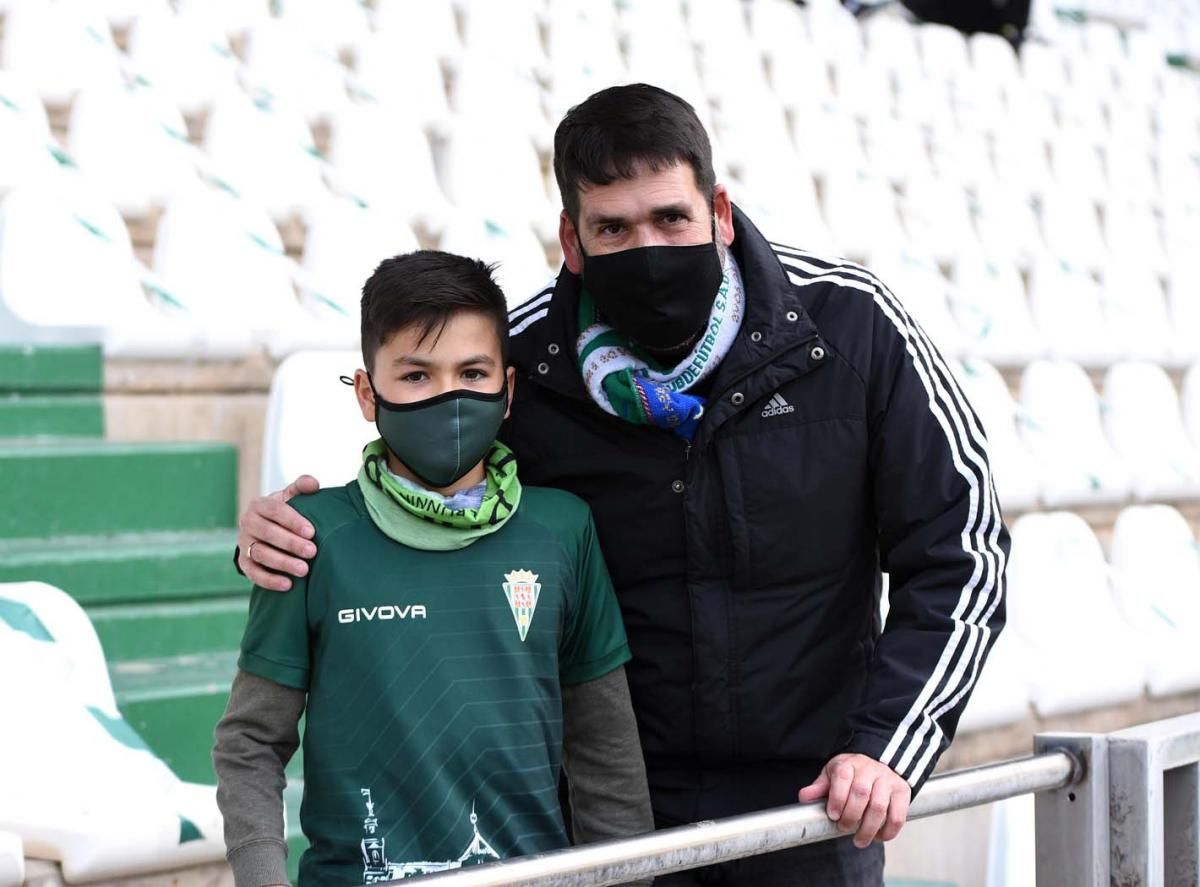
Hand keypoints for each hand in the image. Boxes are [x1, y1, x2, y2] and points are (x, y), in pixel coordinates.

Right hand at [237, 475, 320, 590]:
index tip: (311, 532)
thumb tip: (313, 484)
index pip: (275, 511)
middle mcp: (247, 523)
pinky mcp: (243, 562)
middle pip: (268, 533)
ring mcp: (244, 543)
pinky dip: (270, 580)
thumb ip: (302, 487)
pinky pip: (254, 573)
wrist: (266, 528)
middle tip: (312, 552)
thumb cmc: (285, 512)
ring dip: (282, 563)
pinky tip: (287, 585)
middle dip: (291, 543)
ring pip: (261, 554)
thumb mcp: (291, 497)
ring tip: (304, 570)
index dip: (293, 521)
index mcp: (260, 505)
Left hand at [798, 753, 910, 848]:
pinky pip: (898, 815)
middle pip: (861, 794)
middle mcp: (870, 770)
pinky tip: (878, 837)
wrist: (878, 763)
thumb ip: (819, 787)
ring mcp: (888, 780)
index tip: (833, 815)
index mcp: (849, 764)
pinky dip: (888, 831)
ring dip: (868, 828)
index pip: (843, 778)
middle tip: (844, 829)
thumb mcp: (832, 775)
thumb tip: (804, 797)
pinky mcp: (902, 791)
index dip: (837, 799)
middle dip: (851, 816)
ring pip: (879, 806)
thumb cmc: (851, 773)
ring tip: (859, 840)